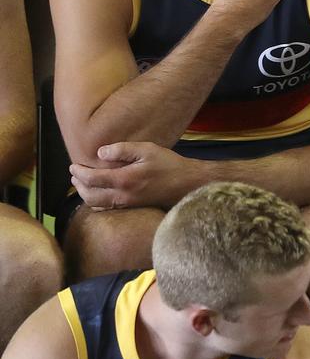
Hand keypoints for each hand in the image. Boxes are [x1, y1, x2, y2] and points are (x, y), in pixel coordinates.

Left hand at [70, 141, 194, 208]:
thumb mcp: (147, 150)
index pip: (92, 179)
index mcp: (124, 180)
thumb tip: (100, 152)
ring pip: (96, 204)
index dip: (79, 172)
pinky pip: (107, 208)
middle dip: (78, 185)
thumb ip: (122, 150)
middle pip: (90, 195)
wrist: (187, 184)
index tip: (73, 165)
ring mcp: (127, 204)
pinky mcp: (132, 208)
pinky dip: (96, 202)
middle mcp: (123, 195)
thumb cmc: (169, 164)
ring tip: (82, 184)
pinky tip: (98, 194)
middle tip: (74, 174)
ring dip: (85, 195)